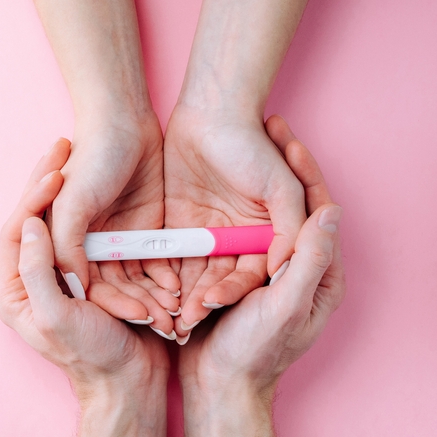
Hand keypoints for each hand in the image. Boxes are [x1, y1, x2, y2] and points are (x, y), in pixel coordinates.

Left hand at [0, 138, 169, 395]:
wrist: (130, 382)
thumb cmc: (93, 355)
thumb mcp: (58, 314)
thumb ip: (37, 270)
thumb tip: (28, 223)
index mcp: (13, 290)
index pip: (15, 231)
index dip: (33, 197)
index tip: (57, 169)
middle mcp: (30, 279)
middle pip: (34, 219)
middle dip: (47, 182)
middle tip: (63, 144)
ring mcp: (57, 275)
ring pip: (57, 221)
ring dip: (67, 188)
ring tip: (76, 151)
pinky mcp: (84, 275)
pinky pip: (81, 232)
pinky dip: (89, 206)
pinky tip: (101, 181)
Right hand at [50, 117, 181, 338]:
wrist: (123, 122)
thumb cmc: (91, 160)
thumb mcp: (72, 204)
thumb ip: (67, 247)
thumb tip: (74, 289)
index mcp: (66, 245)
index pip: (88, 287)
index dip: (112, 305)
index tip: (137, 318)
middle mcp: (92, 248)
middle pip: (115, 289)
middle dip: (139, 308)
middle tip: (164, 325)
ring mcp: (121, 241)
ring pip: (138, 282)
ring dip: (155, 299)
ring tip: (176, 316)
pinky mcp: (147, 232)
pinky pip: (157, 264)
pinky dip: (168, 279)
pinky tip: (180, 291)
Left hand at [145, 107, 305, 341]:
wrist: (212, 113)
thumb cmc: (252, 146)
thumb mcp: (281, 187)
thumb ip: (289, 228)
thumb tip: (285, 269)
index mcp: (265, 236)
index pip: (249, 276)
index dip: (231, 292)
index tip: (211, 306)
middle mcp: (235, 241)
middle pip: (218, 281)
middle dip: (202, 301)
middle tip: (182, 323)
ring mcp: (204, 235)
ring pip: (192, 274)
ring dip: (179, 295)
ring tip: (164, 315)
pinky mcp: (177, 226)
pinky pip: (168, 256)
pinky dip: (159, 274)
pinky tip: (147, 290)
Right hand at [176, 115, 344, 393]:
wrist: (217, 387)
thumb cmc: (256, 352)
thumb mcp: (287, 306)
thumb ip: (308, 260)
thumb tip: (331, 210)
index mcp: (317, 272)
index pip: (316, 208)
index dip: (304, 169)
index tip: (286, 135)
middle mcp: (290, 264)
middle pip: (286, 204)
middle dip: (275, 163)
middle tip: (263, 124)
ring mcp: (259, 267)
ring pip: (253, 212)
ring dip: (243, 178)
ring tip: (236, 141)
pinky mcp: (230, 272)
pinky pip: (226, 231)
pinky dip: (218, 205)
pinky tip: (207, 176)